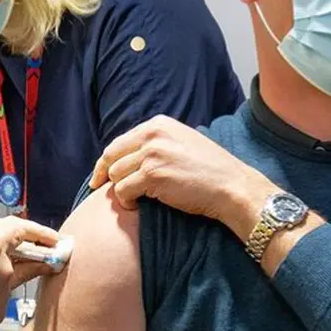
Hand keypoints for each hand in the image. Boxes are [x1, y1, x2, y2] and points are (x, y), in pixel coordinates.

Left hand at [89, 115, 280, 236]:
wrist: (232, 186)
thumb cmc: (211, 170)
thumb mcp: (182, 143)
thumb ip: (157, 143)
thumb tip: (130, 156)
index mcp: (158, 124)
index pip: (120, 141)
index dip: (107, 160)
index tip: (101, 174)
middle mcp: (152, 134)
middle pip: (111, 156)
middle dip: (102, 174)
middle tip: (98, 188)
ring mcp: (151, 154)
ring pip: (115, 174)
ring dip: (120, 190)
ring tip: (133, 199)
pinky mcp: (152, 175)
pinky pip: (122, 190)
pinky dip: (126, 201)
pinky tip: (137, 206)